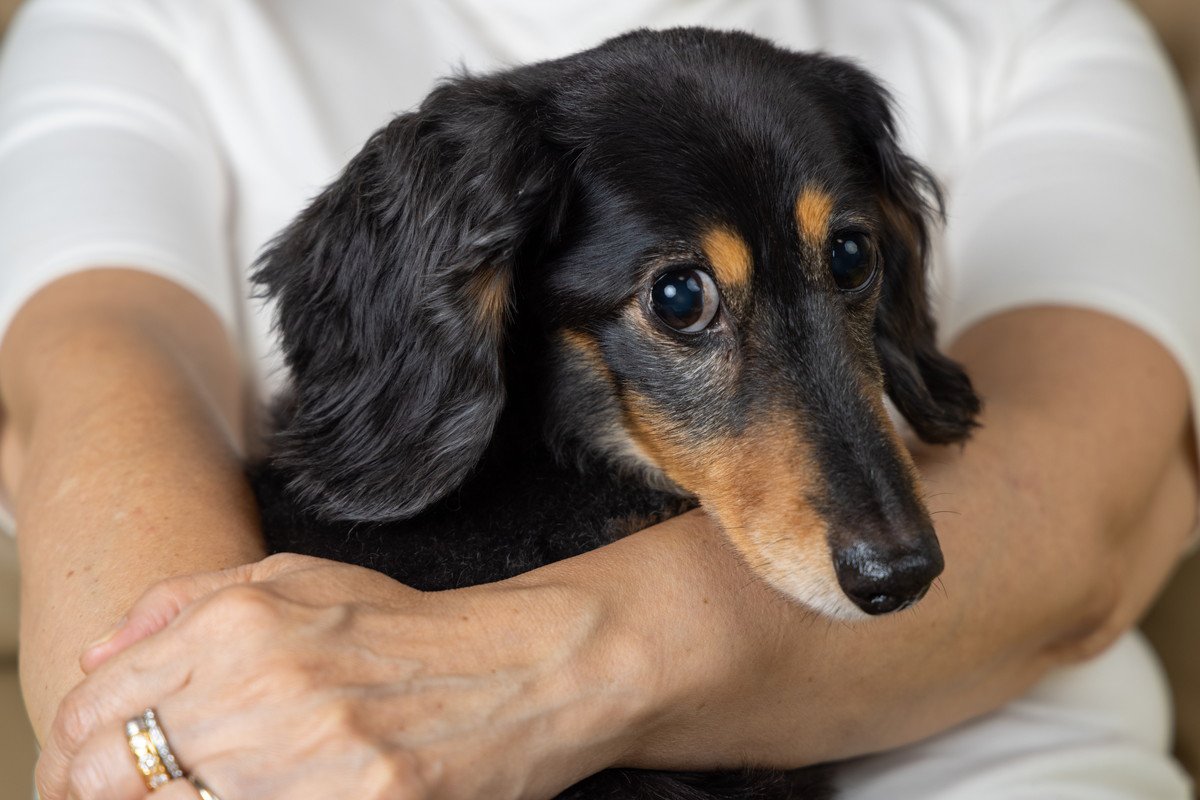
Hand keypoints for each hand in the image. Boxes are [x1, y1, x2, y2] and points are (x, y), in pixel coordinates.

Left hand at [37, 553, 646, 799]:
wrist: (522, 668)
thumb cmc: (410, 628)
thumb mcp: (300, 578)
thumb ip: (186, 602)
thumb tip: (96, 654)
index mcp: (237, 623)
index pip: (92, 705)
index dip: (71, 750)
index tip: (91, 769)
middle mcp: (258, 687)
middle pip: (109, 772)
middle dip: (99, 791)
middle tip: (138, 789)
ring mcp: (302, 758)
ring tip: (212, 788)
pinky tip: (261, 794)